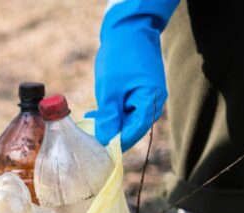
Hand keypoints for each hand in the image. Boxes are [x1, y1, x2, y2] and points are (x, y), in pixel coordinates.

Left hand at [93, 0, 178, 150]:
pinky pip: (127, 108)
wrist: (129, 28)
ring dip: (111, 123)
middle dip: (112, 134)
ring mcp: (148, 96)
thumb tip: (104, 140)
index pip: (135, 132)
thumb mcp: (110, 90)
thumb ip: (108, 117)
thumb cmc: (120, 57)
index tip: (98, 152)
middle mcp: (154, 102)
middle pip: (133, 128)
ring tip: (90, 124)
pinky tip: (96, 114)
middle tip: (89, 140)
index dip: (116, 143)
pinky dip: (113, 113)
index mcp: (151, 102)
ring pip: (128, 119)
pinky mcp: (140, 91)